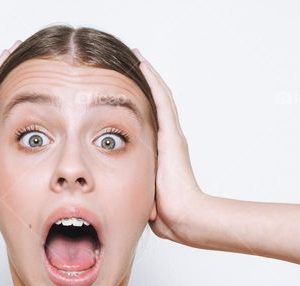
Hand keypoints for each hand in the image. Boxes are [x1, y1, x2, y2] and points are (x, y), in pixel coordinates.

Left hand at [133, 48, 206, 242]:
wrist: (183, 217)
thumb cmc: (166, 213)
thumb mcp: (143, 193)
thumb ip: (133, 186)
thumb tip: (116, 193)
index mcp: (164, 152)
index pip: (152, 120)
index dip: (142, 103)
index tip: (128, 90)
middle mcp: (170, 139)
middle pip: (158, 103)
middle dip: (146, 83)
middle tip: (134, 63)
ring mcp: (173, 135)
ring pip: (161, 96)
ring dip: (149, 75)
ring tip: (137, 56)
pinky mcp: (172, 134)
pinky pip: (161, 100)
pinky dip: (152, 81)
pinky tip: (142, 64)